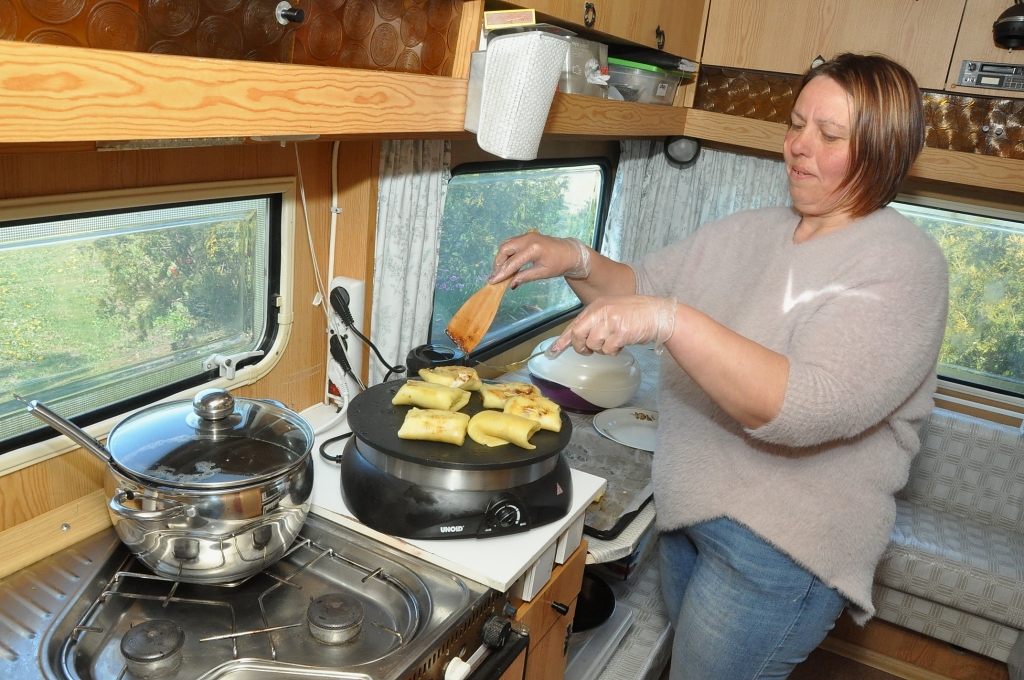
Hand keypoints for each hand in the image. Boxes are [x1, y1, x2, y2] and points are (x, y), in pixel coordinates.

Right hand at [489, 232, 590, 288]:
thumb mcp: (542, 273)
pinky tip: (507, 264)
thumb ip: (525, 277)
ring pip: (506, 244)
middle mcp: (528, 239)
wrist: (569, 253)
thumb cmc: (559, 264)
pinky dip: (507, 253)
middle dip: (498, 263)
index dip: (502, 273)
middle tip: (496, 276)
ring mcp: (526, 235)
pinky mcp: (526, 236)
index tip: (493, 281)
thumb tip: (511, 284)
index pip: (513, 262)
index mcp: (534, 248)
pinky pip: (512, 243)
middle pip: (505, 249)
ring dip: (501, 257)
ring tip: (500, 271)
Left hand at [548, 296, 677, 356]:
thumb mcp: (611, 312)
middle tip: (590, 350)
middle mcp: (601, 311)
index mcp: (597, 306)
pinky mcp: (620, 331)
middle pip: (578, 334)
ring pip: (593, 344)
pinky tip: (622, 342)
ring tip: (614, 341)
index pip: (574, 324)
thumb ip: (595, 322)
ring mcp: (610, 320)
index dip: (562, 340)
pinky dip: (614, 351)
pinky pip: (608, 349)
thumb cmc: (636, 314)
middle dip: (581, 347)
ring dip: (602, 349)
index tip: (552, 352)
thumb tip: (578, 338)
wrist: (658, 313)